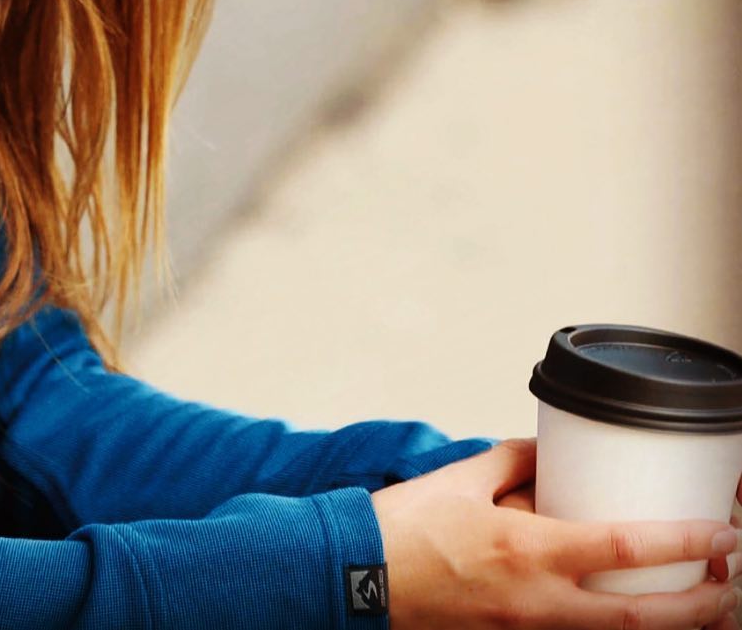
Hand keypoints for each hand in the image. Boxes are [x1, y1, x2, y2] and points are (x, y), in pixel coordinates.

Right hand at [370, 437, 739, 628]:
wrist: (360, 577)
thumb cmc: (405, 527)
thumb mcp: (461, 477)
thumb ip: (511, 461)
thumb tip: (546, 451)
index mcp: (528, 549)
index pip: (626, 547)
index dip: (684, 541)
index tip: (723, 531)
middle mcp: (539, 600)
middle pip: (643, 617)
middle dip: (702, 605)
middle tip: (733, 581)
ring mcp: (529, 629)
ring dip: (671, 624)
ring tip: (705, 606)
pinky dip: (621, 628)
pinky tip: (637, 616)